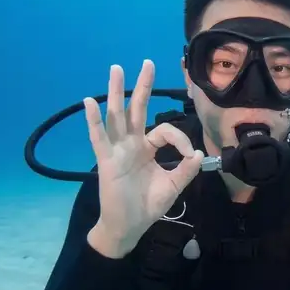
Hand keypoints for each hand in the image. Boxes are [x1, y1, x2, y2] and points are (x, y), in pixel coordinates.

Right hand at [84, 60, 203, 257]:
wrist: (129, 227)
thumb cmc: (147, 206)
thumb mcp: (173, 185)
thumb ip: (186, 169)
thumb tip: (199, 152)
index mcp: (148, 149)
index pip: (165, 130)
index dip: (181, 138)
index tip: (189, 155)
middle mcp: (131, 144)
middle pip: (137, 109)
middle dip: (143, 86)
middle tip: (148, 62)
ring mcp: (117, 150)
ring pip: (117, 116)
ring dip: (116, 92)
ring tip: (116, 68)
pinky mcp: (106, 161)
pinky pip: (99, 138)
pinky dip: (94, 120)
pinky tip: (90, 102)